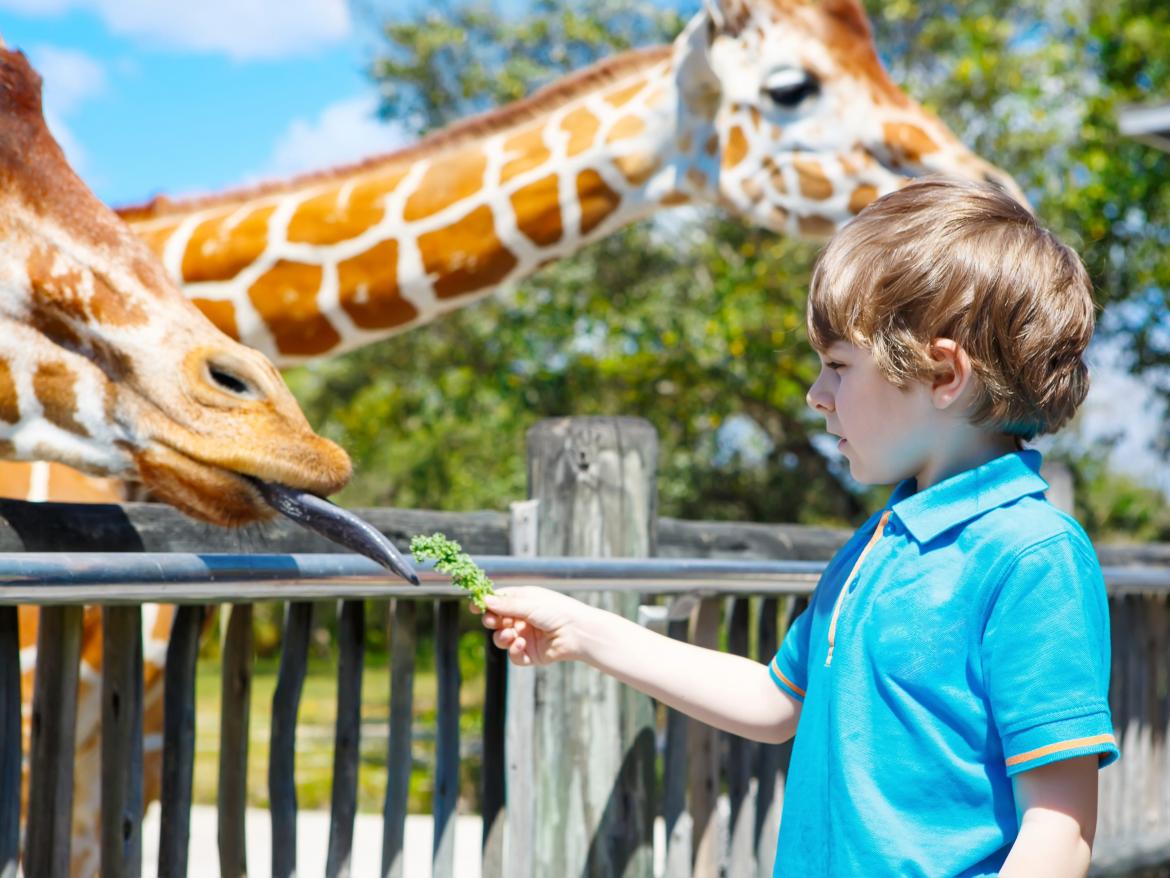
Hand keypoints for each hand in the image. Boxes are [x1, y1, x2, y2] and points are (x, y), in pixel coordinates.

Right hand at [476, 587, 594, 665]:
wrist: (578, 632)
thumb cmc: (557, 611)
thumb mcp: (529, 604)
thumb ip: (506, 605)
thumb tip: (484, 600)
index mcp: (524, 602)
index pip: (499, 602)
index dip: (486, 604)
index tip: (474, 607)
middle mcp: (523, 619)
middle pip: (497, 621)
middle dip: (491, 621)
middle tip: (491, 621)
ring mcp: (526, 637)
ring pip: (502, 639)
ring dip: (502, 637)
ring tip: (510, 635)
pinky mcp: (531, 654)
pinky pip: (514, 655)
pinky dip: (514, 651)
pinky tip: (520, 645)